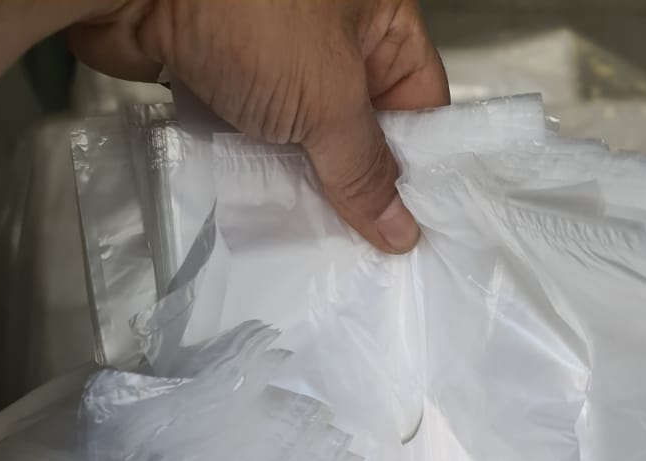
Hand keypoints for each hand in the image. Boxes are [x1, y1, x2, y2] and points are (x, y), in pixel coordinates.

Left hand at [69, 0, 448, 251]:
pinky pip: (256, 136)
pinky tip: (268, 218)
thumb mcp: (326, 98)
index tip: (411, 229)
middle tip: (365, 251)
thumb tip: (400, 227)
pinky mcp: (225, 76)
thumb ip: (363, 168)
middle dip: (358, 185)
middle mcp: (332, 29)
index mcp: (379, 11)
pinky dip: (260, 173)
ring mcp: (276, 53)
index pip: (420, 98)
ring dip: (307, 186)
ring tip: (318, 246)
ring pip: (306, 136)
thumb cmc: (246, 12)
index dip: (417, 165)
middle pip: (362, 124)